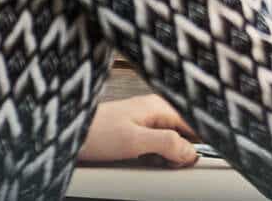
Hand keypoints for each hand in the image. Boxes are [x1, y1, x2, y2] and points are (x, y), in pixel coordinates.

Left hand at [78, 94, 198, 166]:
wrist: (68, 132)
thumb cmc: (96, 132)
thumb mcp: (135, 141)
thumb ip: (166, 143)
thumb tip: (191, 151)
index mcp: (159, 106)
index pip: (194, 121)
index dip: (201, 139)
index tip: (203, 157)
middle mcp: (155, 109)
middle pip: (184, 131)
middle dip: (184, 149)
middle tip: (176, 164)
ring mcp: (146, 120)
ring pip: (171, 139)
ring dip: (170, 154)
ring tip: (161, 163)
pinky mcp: (137, 131)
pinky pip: (158, 144)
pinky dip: (158, 155)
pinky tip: (151, 162)